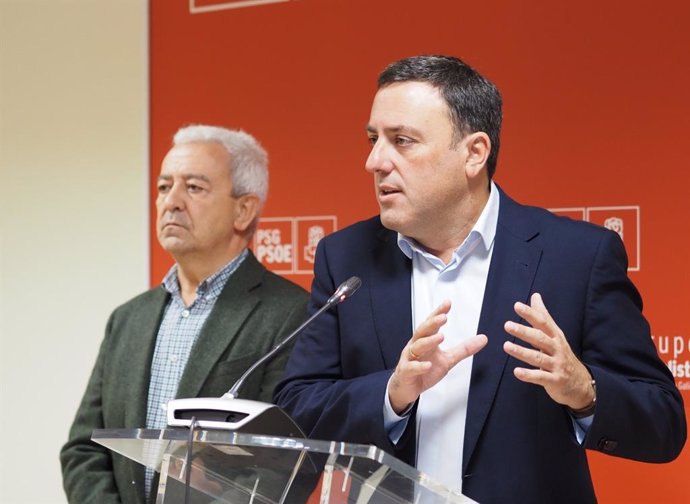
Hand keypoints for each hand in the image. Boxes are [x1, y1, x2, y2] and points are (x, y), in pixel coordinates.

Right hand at [388, 300, 487, 413]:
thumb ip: (464, 349)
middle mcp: (416, 346)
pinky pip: (411, 367)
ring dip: (428, 341)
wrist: (407, 388)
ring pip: (417, 347)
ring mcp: (410, 359)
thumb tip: (483, 338)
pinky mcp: (406, 372)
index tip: (447, 303)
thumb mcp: (448, 359)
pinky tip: (428, 365)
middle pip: (422, 331)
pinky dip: (419, 366)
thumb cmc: (424, 370)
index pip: (431, 324)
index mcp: (426, 340)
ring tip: (440, 337)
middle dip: (433, 323)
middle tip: (444, 317)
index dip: (438, 313)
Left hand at [503, 293, 593, 409]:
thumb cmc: (562, 355)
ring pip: (538, 357)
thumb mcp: (555, 334)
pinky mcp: (555, 380)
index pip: (543, 322)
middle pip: (540, 338)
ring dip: (522, 352)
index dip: (531, 314)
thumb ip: (543, 316)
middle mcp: (556, 349)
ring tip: (506, 346)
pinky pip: (541, 377)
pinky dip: (529, 375)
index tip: (517, 306)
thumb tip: (535, 296)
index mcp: (555, 336)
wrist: (581, 383)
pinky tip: (517, 372)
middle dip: (524, 331)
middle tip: (507, 325)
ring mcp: (556, 365)